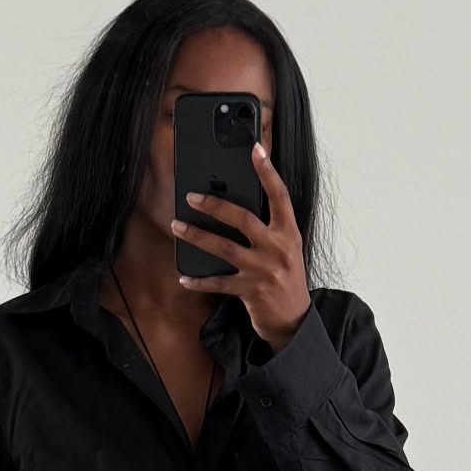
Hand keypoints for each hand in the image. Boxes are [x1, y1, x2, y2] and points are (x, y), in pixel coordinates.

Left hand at [170, 141, 311, 350]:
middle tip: (191, 196)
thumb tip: (235, 208)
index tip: (256, 149)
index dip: (268, 172)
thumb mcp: (285, 250)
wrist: (294, 322)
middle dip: (214, 206)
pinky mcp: (251, 292)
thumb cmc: (286, 280)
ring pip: (224, 248)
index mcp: (289, 234)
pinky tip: (184, 276)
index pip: (280, 196)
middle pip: (243, 219)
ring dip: (197, 236)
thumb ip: (269, 229)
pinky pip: (219, 283)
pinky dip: (199, 281)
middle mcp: (277, 249)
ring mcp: (263, 271)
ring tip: (176, 226)